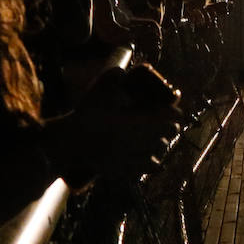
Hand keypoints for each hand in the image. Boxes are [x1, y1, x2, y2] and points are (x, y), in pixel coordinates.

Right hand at [43, 64, 182, 184]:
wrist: (70, 142)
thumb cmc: (87, 115)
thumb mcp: (99, 89)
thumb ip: (114, 76)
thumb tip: (123, 71)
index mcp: (144, 121)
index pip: (173, 116)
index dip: (172, 112)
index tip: (169, 109)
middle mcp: (145, 141)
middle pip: (170, 134)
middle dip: (168, 128)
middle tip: (162, 124)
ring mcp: (137, 158)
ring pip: (161, 153)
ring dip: (159, 146)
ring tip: (154, 141)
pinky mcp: (128, 171)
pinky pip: (148, 168)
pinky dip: (149, 163)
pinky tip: (146, 158)